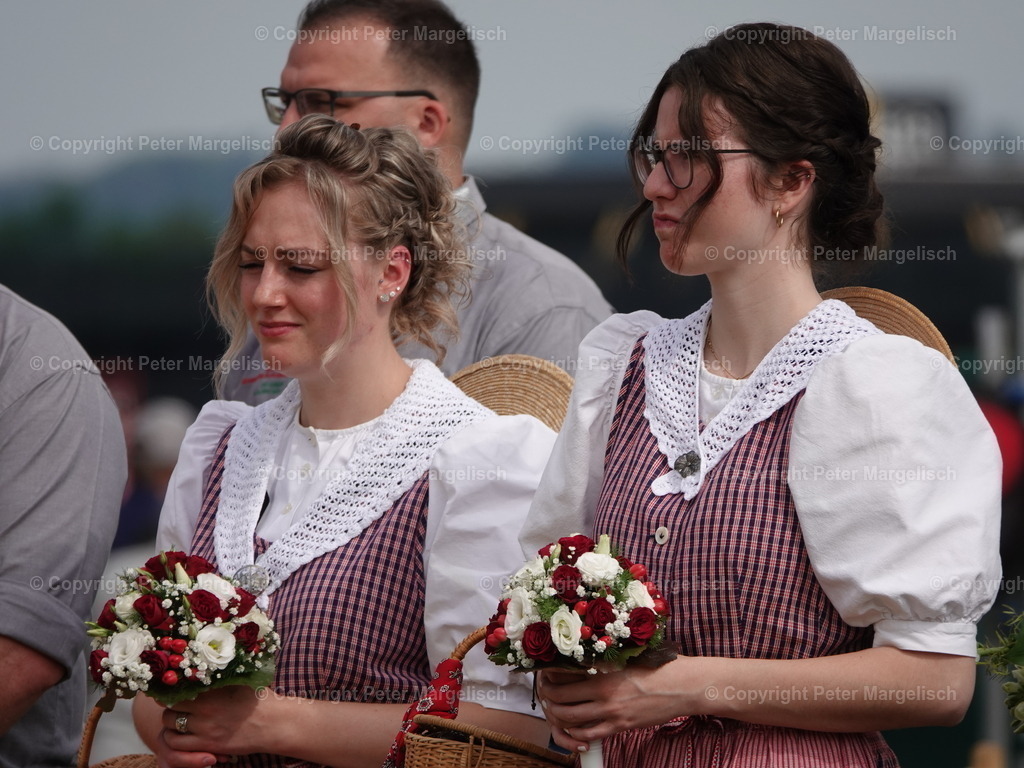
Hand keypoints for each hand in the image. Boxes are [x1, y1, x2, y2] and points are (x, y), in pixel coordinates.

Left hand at [160, 686, 271, 760]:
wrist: (274, 723)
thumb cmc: (259, 699)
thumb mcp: (239, 681)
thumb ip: (218, 678)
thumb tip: (202, 667)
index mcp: (212, 692)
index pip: (175, 691)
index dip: (168, 690)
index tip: (168, 689)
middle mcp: (205, 711)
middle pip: (169, 710)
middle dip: (168, 708)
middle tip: (175, 706)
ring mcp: (205, 730)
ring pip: (170, 729)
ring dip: (171, 725)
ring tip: (178, 721)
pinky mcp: (208, 746)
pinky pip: (178, 747)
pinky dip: (177, 741)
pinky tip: (185, 736)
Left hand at [537, 660, 690, 751]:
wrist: (681, 686)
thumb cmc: (656, 666)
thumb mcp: (626, 658)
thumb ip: (603, 662)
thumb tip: (580, 660)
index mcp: (603, 674)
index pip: (563, 679)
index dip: (549, 679)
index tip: (545, 676)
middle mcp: (604, 695)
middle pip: (561, 702)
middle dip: (548, 700)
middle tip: (545, 695)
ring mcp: (612, 713)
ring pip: (572, 720)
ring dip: (558, 717)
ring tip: (555, 711)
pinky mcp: (621, 726)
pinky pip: (590, 735)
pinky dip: (576, 734)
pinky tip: (574, 728)